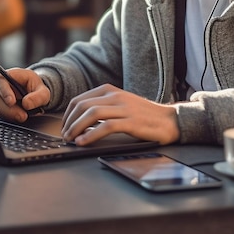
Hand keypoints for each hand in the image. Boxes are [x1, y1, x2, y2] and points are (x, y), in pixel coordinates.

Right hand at [0, 68, 49, 122]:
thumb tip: (26, 104)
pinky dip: (7, 117)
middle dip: (8, 108)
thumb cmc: (35, 88)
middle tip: (22, 115)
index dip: (4, 91)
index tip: (12, 102)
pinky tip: (17, 116)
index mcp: (7, 75)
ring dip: (8, 114)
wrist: (33, 95)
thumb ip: (38, 96)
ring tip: (22, 116)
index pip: (0, 80)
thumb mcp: (43, 91)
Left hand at [61, 85, 179, 145]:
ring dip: (77, 127)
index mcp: (110, 90)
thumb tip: (81, 120)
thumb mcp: (121, 105)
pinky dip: (91, 135)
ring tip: (71, 139)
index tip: (64, 126)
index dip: (68, 114)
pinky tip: (84, 142)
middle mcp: (115, 96)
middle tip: (64, 135)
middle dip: (69, 122)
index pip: (80, 99)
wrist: (169, 120)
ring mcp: (124, 108)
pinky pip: (106, 126)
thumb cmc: (144, 115)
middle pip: (83, 106)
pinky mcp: (131, 121)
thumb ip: (103, 107)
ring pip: (92, 114)